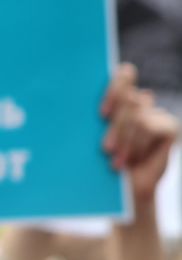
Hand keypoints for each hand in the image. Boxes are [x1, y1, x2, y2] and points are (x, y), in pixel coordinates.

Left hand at [100, 63, 178, 204]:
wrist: (124, 186)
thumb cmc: (101, 159)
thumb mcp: (94, 135)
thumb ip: (98, 115)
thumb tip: (90, 102)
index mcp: (117, 98)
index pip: (124, 73)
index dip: (114, 88)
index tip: (101, 114)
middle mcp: (138, 101)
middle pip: (128, 97)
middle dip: (115, 126)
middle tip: (105, 148)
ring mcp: (155, 112)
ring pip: (137, 114)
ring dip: (124, 140)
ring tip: (115, 160)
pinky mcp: (169, 126)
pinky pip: (150, 126)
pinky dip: (137, 144)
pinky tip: (133, 158)